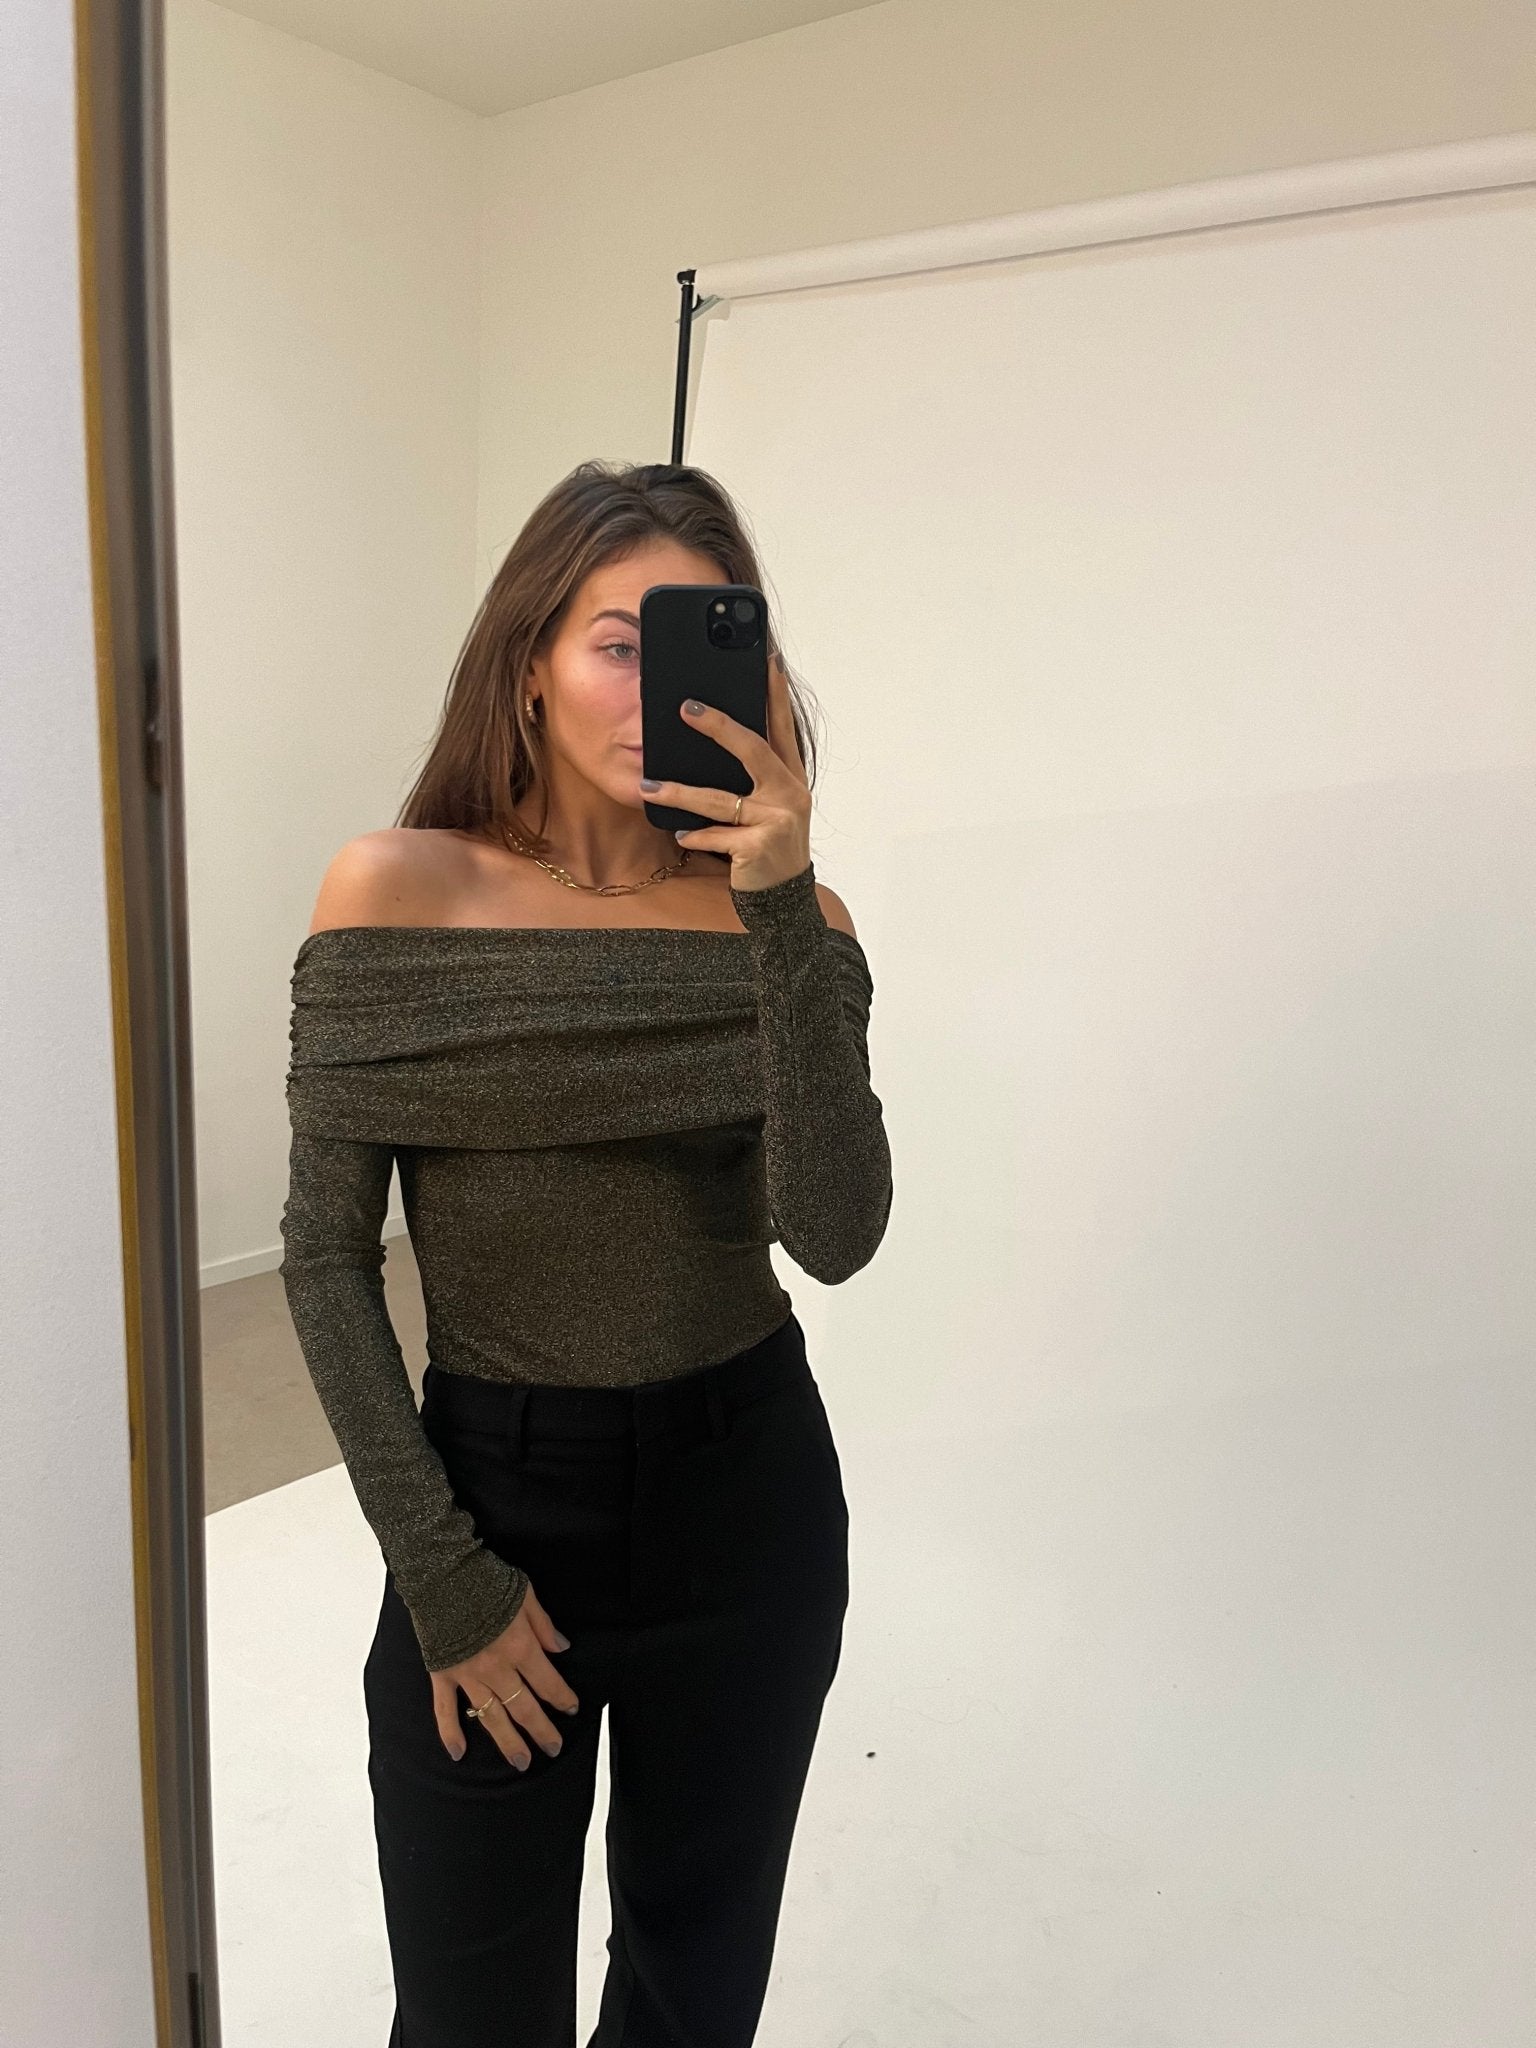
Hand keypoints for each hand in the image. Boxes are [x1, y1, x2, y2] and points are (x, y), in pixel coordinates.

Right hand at [430, 1579, 578, 1767]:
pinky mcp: (442, 1674)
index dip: (562, 1697)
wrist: (442, 1574)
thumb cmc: (486, 1579)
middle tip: (553, 1749)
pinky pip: (445, 1710)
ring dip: (508, 1742)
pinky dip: (451, 1732)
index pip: (548, 1682)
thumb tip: (562, 1647)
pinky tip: (459, 1753)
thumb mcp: (525, 1594)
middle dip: (541, 1730)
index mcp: (520, 1648)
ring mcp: (468, 1675)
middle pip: (524, 1707)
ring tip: (522, 1762)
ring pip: (491, 1717)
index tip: (572, 1708)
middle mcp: (496, 1669)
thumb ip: (544, 1625)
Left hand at [644, 654, 810, 892]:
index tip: (765, 661)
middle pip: (752, 749)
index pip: (781, 728)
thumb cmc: (766, 846)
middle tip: (685, 707)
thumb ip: (748, 779)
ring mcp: (778, 820)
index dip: (775, 694)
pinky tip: (680, 836)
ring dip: (680, 793)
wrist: (783, 900)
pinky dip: (696, 837)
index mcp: (791, 778)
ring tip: (649, 786)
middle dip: (718, 725)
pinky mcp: (761, 846)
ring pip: (719, 799)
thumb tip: (707, 742)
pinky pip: (717, 835)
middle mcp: (790, 793)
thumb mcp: (765, 807)